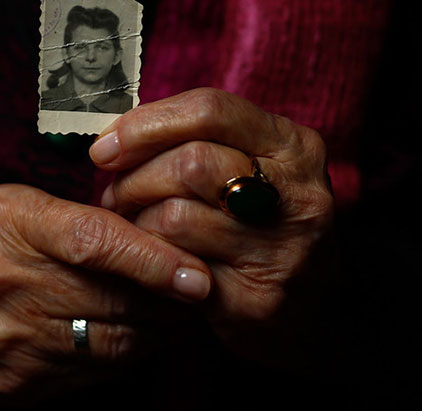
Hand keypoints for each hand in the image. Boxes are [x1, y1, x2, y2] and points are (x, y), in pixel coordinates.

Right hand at [0, 184, 211, 403]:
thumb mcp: (8, 206)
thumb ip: (74, 214)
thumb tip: (153, 228)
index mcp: (10, 226)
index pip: (94, 241)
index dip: (152, 259)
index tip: (197, 273)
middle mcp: (10, 285)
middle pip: (115, 299)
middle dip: (171, 300)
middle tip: (206, 287)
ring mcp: (14, 342)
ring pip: (115, 342)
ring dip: (159, 330)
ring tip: (182, 312)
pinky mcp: (19, 385)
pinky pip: (96, 373)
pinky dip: (128, 355)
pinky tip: (140, 335)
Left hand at [89, 88, 333, 360]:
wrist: (314, 312)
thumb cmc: (264, 226)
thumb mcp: (254, 170)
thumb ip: (201, 142)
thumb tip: (116, 134)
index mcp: (294, 146)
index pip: (210, 109)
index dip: (146, 124)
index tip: (106, 146)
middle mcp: (298, 193)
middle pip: (191, 162)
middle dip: (135, 177)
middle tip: (115, 194)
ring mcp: (280, 248)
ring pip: (176, 215)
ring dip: (135, 220)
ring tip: (130, 224)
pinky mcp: (255, 297)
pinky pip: (175, 265)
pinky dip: (148, 256)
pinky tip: (148, 256)